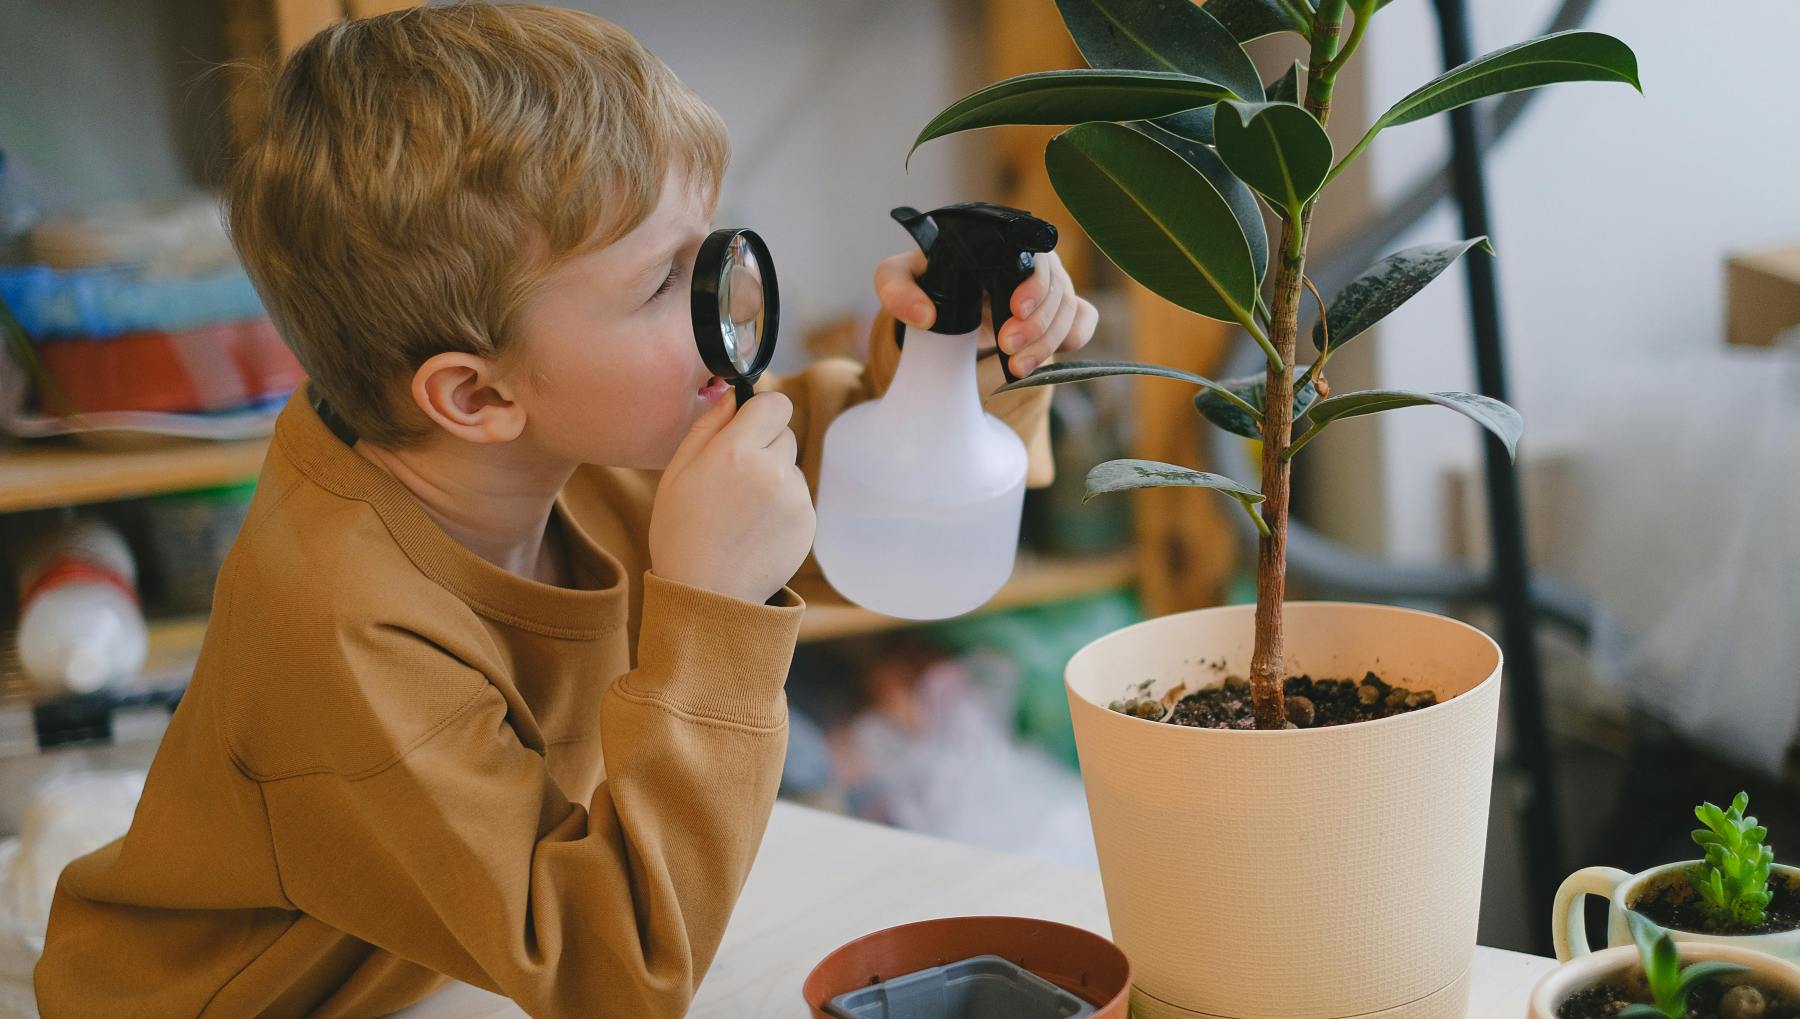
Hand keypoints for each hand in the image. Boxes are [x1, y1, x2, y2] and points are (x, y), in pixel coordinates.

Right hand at [649, 392, 814, 603]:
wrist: (707, 594)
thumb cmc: (682, 532)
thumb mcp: (677, 473)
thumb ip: (708, 426)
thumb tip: (734, 395)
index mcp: (736, 451)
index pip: (775, 403)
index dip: (761, 411)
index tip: (748, 425)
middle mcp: (772, 470)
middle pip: (785, 432)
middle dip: (764, 444)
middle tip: (735, 477)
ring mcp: (795, 498)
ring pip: (790, 466)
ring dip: (773, 476)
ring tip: (742, 510)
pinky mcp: (808, 521)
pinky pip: (798, 495)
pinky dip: (781, 505)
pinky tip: (755, 527)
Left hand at [874, 248, 1097, 375]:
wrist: (944, 298)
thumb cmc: (925, 280)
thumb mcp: (899, 278)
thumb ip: (897, 289)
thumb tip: (924, 316)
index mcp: (1002, 243)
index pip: (1035, 257)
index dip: (1033, 287)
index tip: (1015, 312)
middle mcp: (1032, 259)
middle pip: (1057, 288)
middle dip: (1037, 325)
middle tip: (1007, 348)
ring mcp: (1049, 285)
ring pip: (1069, 309)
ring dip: (1048, 342)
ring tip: (1019, 367)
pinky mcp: (1057, 310)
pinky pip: (1083, 319)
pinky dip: (1074, 338)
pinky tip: (1050, 357)